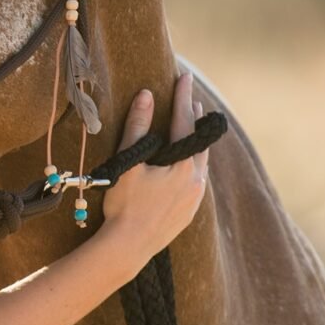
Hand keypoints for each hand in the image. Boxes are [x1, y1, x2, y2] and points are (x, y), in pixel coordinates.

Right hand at [92, 72, 208, 280]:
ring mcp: (195, 199)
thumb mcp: (129, 162)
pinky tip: (185, 165)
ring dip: (195, 143)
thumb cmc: (124, 205)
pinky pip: (196, 180)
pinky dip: (192, 164)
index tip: (183, 76)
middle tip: (191, 99)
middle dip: (193, 119)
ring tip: (191, 128)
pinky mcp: (189, 212)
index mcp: (183, 166)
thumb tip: (146, 95)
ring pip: (200, 162)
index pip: (185, 122)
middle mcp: (196, 181)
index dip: (182, 97)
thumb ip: (138, 127)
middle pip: (199, 142)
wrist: (128, 248)